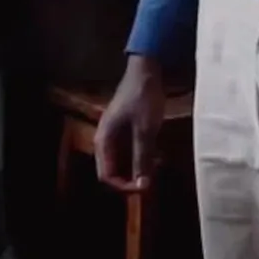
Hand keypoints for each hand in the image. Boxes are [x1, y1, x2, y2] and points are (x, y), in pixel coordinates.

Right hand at [94, 56, 166, 192]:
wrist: (146, 70)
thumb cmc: (143, 98)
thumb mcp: (145, 130)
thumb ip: (142, 158)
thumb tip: (142, 185)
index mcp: (103, 140)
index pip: (106, 175)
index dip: (123, 186)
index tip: (143, 188)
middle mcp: (105, 139)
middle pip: (112, 170)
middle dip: (129, 179)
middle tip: (150, 182)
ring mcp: (114, 133)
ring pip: (121, 161)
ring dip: (136, 169)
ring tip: (154, 171)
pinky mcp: (124, 128)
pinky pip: (128, 151)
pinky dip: (140, 157)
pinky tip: (155, 157)